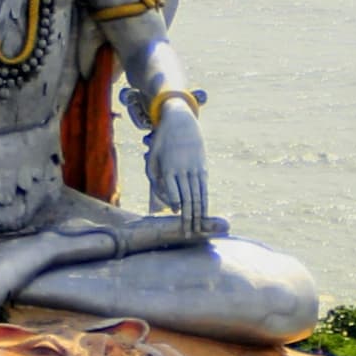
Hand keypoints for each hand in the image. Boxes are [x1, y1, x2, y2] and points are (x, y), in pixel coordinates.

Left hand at [143, 97, 209, 236]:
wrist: (181, 122)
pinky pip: (204, 190)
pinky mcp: (203, 169)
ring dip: (199, 215)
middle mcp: (184, 170)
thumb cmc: (161, 144)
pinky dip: (205, 203)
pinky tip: (204, 214)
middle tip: (188, 234)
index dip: (176, 205)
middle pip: (188, 198)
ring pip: (198, 196)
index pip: (174, 192)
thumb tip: (165, 202)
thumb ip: (154, 181)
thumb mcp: (151, 159)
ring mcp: (195, 170)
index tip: (177, 215)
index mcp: (169, 168)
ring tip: (198, 229)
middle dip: (189, 218)